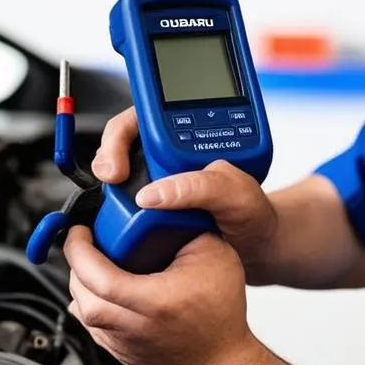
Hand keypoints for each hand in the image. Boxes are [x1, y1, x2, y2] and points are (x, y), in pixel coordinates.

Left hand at [63, 224, 257, 364]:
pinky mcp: (116, 350)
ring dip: (81, 281)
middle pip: (79, 290)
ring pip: (79, 307)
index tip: (80, 230)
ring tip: (97, 261)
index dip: (79, 247)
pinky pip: (89, 321)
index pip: (94, 275)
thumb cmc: (220, 319)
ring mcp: (118, 342)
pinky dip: (90, 299)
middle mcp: (128, 325)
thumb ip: (187, 226)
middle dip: (76, 260)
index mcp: (150, 301)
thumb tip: (162, 209)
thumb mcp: (214, 257)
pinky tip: (105, 286)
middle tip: (87, 239)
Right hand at [92, 107, 278, 274]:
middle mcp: (171, 153)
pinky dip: (115, 209)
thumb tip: (155, 192)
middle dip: (108, 157)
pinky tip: (120, 220)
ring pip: (119, 173)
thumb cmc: (252, 212)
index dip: (122, 135)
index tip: (118, 164)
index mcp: (191, 136)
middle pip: (122, 142)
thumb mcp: (235, 194)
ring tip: (112, 200)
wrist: (256, 246)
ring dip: (109, 185)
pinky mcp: (153, 208)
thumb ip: (201, 186)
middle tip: (110, 179)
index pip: (143, 117)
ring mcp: (159, 180)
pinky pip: (123, 203)